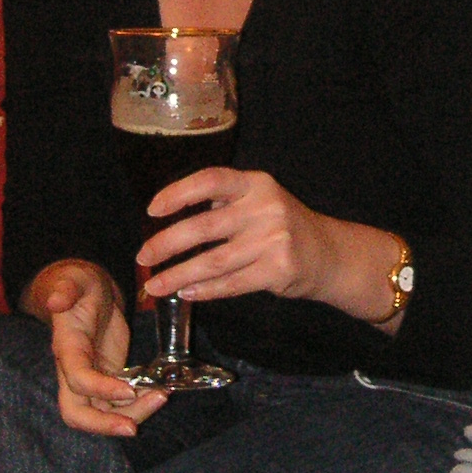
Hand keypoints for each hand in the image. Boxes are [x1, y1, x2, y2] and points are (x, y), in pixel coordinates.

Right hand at [24, 259, 162, 437]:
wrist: (87, 293)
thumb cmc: (81, 285)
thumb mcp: (75, 280)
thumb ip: (66, 288)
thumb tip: (56, 300)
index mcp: (67, 349)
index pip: (77, 379)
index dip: (99, 389)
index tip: (129, 390)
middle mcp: (74, 371)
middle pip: (78, 413)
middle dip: (103, 425)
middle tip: (133, 428)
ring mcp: (91, 378)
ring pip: (102, 413)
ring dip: (130, 414)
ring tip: (161, 398)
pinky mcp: (108, 378)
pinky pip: (119, 403)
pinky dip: (139, 404)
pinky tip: (160, 393)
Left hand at [138, 172, 401, 327]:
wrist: (328, 253)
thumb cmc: (281, 226)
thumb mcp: (259, 201)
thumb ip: (223, 205)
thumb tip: (168, 222)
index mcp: (255, 183)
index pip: (210, 180)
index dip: (178, 193)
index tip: (152, 210)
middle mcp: (265, 207)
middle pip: (204, 227)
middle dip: (166, 244)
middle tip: (143, 257)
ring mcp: (274, 239)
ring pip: (213, 261)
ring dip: (178, 276)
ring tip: (155, 285)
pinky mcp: (279, 270)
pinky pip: (231, 283)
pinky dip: (205, 290)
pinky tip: (186, 292)